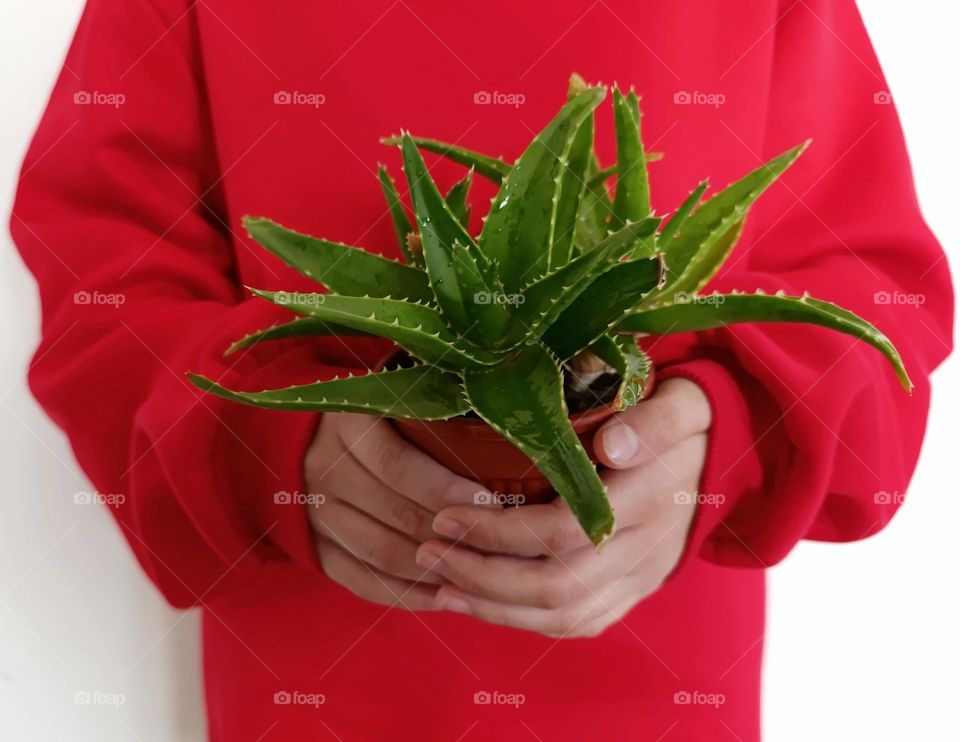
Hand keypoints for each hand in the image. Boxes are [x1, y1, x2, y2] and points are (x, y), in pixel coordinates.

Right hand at [305, 412, 486, 609]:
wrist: (301, 437)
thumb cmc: (371, 417)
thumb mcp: (392, 403)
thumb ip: (431, 421)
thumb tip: (494, 458)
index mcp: (346, 425)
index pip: (398, 466)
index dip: (446, 489)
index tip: (489, 504)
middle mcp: (323, 469)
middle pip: (394, 512)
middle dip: (449, 534)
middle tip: (495, 547)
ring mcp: (313, 513)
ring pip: (379, 552)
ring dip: (431, 569)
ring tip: (476, 574)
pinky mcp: (312, 547)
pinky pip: (359, 580)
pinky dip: (403, 594)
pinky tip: (440, 597)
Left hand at [415, 378, 710, 637]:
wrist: (725, 460)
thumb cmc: (688, 422)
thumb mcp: (684, 403)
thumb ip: (656, 422)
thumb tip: (612, 444)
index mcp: (652, 499)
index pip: (565, 530)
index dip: (499, 530)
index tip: (445, 513)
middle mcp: (646, 550)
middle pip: (556, 583)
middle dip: (481, 573)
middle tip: (428, 547)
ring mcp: (641, 578)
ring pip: (562, 614)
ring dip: (493, 605)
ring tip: (438, 580)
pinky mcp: (633, 593)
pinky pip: (578, 623)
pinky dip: (522, 620)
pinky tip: (479, 602)